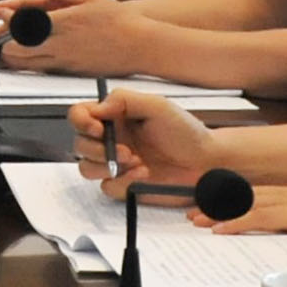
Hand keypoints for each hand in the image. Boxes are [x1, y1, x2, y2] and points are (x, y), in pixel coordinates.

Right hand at [77, 89, 222, 200]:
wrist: (206, 162)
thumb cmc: (186, 132)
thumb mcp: (158, 106)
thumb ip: (124, 100)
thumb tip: (97, 108)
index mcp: (115, 116)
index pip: (81, 116)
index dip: (81, 122)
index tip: (97, 128)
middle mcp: (112, 139)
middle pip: (79, 144)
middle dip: (97, 149)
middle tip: (124, 151)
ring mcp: (116, 164)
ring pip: (86, 167)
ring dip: (106, 166)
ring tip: (135, 162)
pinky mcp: (124, 184)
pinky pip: (106, 187)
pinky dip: (122, 181)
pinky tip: (143, 174)